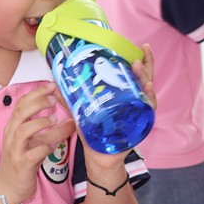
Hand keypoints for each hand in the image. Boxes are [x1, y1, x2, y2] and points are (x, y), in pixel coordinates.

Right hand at [0, 85, 76, 203]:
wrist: (8, 187)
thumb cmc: (22, 160)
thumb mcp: (32, 141)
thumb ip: (47, 129)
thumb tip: (71, 118)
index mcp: (14, 127)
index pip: (21, 104)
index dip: (36, 93)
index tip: (51, 86)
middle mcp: (12, 135)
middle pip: (21, 112)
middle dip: (37, 103)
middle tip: (53, 99)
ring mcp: (15, 150)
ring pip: (23, 131)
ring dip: (40, 122)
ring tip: (55, 119)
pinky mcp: (21, 165)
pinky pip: (32, 154)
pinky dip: (44, 148)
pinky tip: (53, 147)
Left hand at [77, 44, 154, 176]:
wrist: (99, 158)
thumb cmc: (94, 134)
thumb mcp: (82, 113)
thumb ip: (71, 99)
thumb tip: (54, 85)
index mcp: (124, 96)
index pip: (135, 75)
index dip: (141, 60)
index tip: (141, 46)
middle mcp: (135, 102)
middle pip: (145, 80)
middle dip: (146, 65)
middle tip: (141, 53)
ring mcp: (139, 114)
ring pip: (148, 92)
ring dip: (145, 78)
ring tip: (138, 67)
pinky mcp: (140, 125)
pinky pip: (148, 111)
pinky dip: (149, 99)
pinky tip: (147, 89)